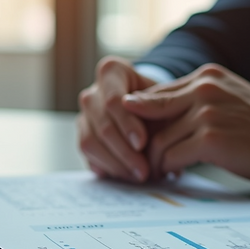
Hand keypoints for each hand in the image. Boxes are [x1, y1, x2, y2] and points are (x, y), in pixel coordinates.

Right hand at [77, 56, 157, 181]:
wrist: (152, 106)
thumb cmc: (161, 100)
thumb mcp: (166, 100)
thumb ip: (160, 115)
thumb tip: (152, 143)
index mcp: (111, 72)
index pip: (113, 100)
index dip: (127, 124)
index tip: (142, 144)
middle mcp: (92, 92)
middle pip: (102, 123)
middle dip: (123, 151)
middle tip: (143, 170)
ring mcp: (84, 115)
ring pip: (90, 141)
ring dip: (115, 163)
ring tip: (138, 176)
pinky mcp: (83, 135)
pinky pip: (88, 154)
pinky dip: (106, 167)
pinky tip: (125, 176)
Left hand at [121, 63, 249, 182]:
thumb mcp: (226, 99)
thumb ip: (194, 101)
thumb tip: (156, 115)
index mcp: (205, 77)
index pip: (155, 95)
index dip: (142, 121)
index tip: (140, 140)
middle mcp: (203, 89)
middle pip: (150, 116)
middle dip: (141, 142)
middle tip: (141, 160)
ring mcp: (206, 113)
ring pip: (158, 140)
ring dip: (154, 161)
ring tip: (157, 171)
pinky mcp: (210, 139)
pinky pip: (172, 156)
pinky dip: (167, 169)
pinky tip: (172, 175)